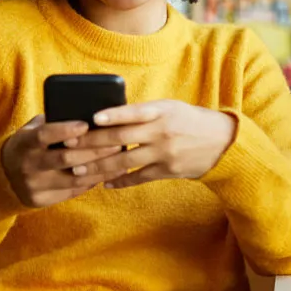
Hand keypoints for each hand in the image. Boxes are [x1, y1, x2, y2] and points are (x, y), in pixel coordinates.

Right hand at [1, 116, 124, 206]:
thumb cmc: (28, 146)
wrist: (3, 178)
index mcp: (24, 143)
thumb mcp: (31, 130)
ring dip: (100, 168)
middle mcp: (27, 165)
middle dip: (93, 150)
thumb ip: (52, 122)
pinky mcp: (42, 201)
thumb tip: (86, 112)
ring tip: (120, 158)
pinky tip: (110, 172)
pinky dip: (94, 180)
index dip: (65, 130)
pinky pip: (73, 191)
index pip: (44, 135)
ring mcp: (34, 185)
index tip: (86, 124)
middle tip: (116, 142)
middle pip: (65, 158)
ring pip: (73, 178)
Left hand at [65, 100, 236, 189]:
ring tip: (79, 170)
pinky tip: (104, 183)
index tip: (92, 118)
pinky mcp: (168, 171)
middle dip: (92, 143)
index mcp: (161, 111)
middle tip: (68, 146)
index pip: (134, 112)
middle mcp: (162, 131)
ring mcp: (164, 153)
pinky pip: (138, 177)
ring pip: (125, 162)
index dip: (113, 115)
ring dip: (99, 167)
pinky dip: (120, 180)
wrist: (222, 142)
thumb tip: (109, 117)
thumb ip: (142, 112)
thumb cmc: (188, 120)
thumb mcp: (169, 108)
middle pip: (121, 138)